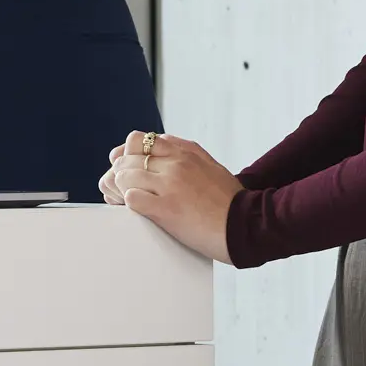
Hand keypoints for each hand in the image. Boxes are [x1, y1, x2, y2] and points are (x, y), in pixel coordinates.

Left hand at [101, 132, 237, 264]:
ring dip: (119, 190)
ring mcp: (170, 185)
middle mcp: (175, 163)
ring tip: (123, 201)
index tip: (125, 168)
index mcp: (185, 152)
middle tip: (118, 189)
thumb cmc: (230, 202)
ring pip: (123, 176)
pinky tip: (134, 210)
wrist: (247, 225)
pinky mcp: (165, 208)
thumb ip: (187, 153)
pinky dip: (127, 204)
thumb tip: (163, 144)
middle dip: (118, 174)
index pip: (139, 140)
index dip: (125, 154)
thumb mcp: (211, 166)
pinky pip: (131, 199)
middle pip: (126, 158)